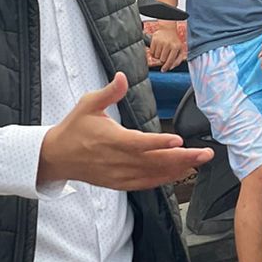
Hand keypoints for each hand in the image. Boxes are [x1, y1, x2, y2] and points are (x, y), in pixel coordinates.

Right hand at [38, 73, 212, 189]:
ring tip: (199, 162)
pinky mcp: (118, 183)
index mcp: (109, 139)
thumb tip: (122, 76)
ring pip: (152, 175)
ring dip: (177, 170)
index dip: (159, 142)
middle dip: (182, 158)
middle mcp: (116, 160)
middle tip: (205, 154)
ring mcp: (118, 175)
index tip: (179, 140)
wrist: (56, 157)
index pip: (138, 143)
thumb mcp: (87, 104)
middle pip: (153, 161)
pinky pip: (144, 184)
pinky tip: (179, 173)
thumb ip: (108, 92)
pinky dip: (163, 180)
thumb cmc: (74, 127)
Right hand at [147, 23, 184, 71]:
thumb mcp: (180, 50)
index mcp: (176, 47)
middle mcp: (168, 44)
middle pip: (162, 59)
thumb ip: (177, 60)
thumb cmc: (174, 41)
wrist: (168, 29)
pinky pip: (151, 52)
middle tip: (164, 55)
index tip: (163, 70)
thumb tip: (170, 68)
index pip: (170, 60)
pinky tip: (157, 48)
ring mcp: (161, 42)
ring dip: (158, 56)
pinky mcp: (154, 40)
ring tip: (161, 50)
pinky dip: (154, 52)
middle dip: (162, 59)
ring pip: (156, 56)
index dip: (166, 67)